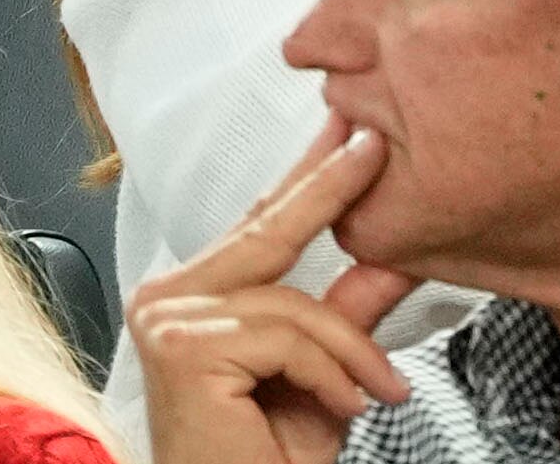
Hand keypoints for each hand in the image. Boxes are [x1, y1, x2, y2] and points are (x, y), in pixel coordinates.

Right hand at [132, 121, 420, 463]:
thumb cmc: (261, 461)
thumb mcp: (322, 374)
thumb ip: (347, 311)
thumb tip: (394, 252)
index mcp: (190, 297)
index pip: (258, 224)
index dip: (306, 175)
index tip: (345, 129)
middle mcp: (165, 298)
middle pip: (269, 234)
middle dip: (330, 188)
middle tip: (375, 147)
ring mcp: (166, 319)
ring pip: (293, 302)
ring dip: (351, 352)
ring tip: (379, 392)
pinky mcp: (183, 349)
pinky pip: (288, 337)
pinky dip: (330, 375)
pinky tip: (344, 408)